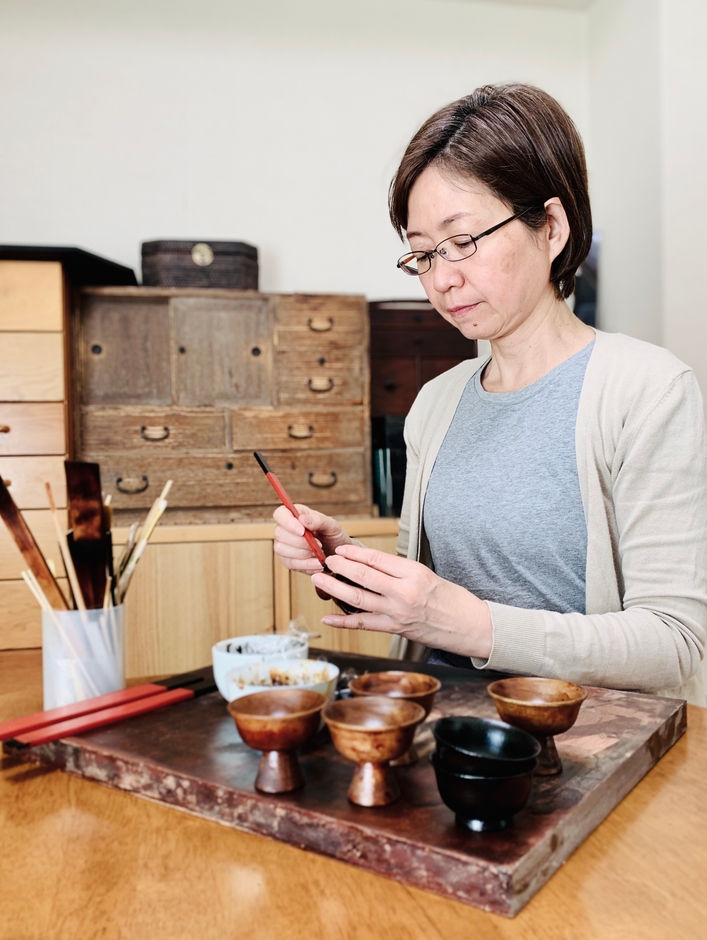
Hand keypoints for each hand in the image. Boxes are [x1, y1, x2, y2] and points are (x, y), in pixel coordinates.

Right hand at [272, 504, 353, 573]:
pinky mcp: (288, 561)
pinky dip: (306, 565)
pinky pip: (290, 564)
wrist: (339, 555)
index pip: (280, 513)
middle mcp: (286, 529)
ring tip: (318, 554)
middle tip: (318, 545)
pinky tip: (317, 563)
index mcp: (296, 514)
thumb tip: (302, 519)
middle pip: (279, 533)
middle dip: (299, 542)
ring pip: (282, 550)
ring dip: (303, 554)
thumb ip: (318, 520)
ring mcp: (284, 546)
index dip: (287, 522)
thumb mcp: (331, 526)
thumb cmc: (333, 536)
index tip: (302, 531)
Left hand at [311, 544, 492, 659]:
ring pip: (358, 599)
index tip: (341, 549)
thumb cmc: (451, 599)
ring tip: (320, 579)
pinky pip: (363, 624)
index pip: (377, 559)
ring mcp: (397, 613)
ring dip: (335, 588)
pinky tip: (327, 617)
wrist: (469, 626)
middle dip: (341, 566)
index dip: (355, 552)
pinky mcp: (394, 629)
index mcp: (413, 573)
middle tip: (327, 560)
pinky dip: (343, 621)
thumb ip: (399, 570)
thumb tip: (370, 564)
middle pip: (364, 576)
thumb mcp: (427, 574)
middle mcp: (403, 592)